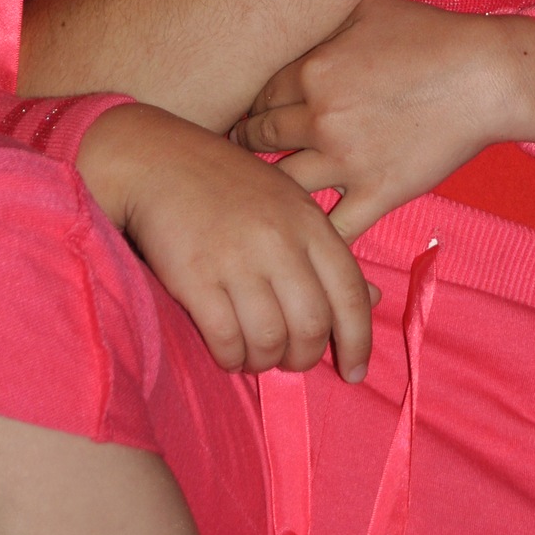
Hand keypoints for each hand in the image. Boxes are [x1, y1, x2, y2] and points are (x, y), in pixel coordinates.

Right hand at [77, 104, 378, 378]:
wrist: (159, 161)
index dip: (358, 341)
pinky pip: (226, 339)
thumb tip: (375, 298)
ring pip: (270, 340)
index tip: (355, 373)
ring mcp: (237, 260)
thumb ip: (328, 254)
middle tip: (292, 362)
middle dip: (306, 358)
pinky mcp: (195, 277)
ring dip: (265, 361)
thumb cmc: (229, 186)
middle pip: (312, 325)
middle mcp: (280, 242)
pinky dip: (231, 358)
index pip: (350, 294)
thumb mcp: (292, 206)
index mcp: (311, 224)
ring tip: (256, 356)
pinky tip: (229, 353)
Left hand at [232, 0, 534, 242]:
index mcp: (314, 70)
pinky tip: (303, 241)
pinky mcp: (378, 192)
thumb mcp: (371, 10)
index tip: (252, 115)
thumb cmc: (435, 35)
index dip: (256, 104)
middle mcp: (320, 116)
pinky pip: (335, 227)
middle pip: (262, 137)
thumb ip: (328, 32)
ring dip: (271, 188)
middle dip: (249, 143)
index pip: (262, 94)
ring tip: (264, 196)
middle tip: (242, 153)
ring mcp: (347, 159)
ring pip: (284, 182)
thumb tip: (308, 44)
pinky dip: (316, 235)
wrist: (490, 76)